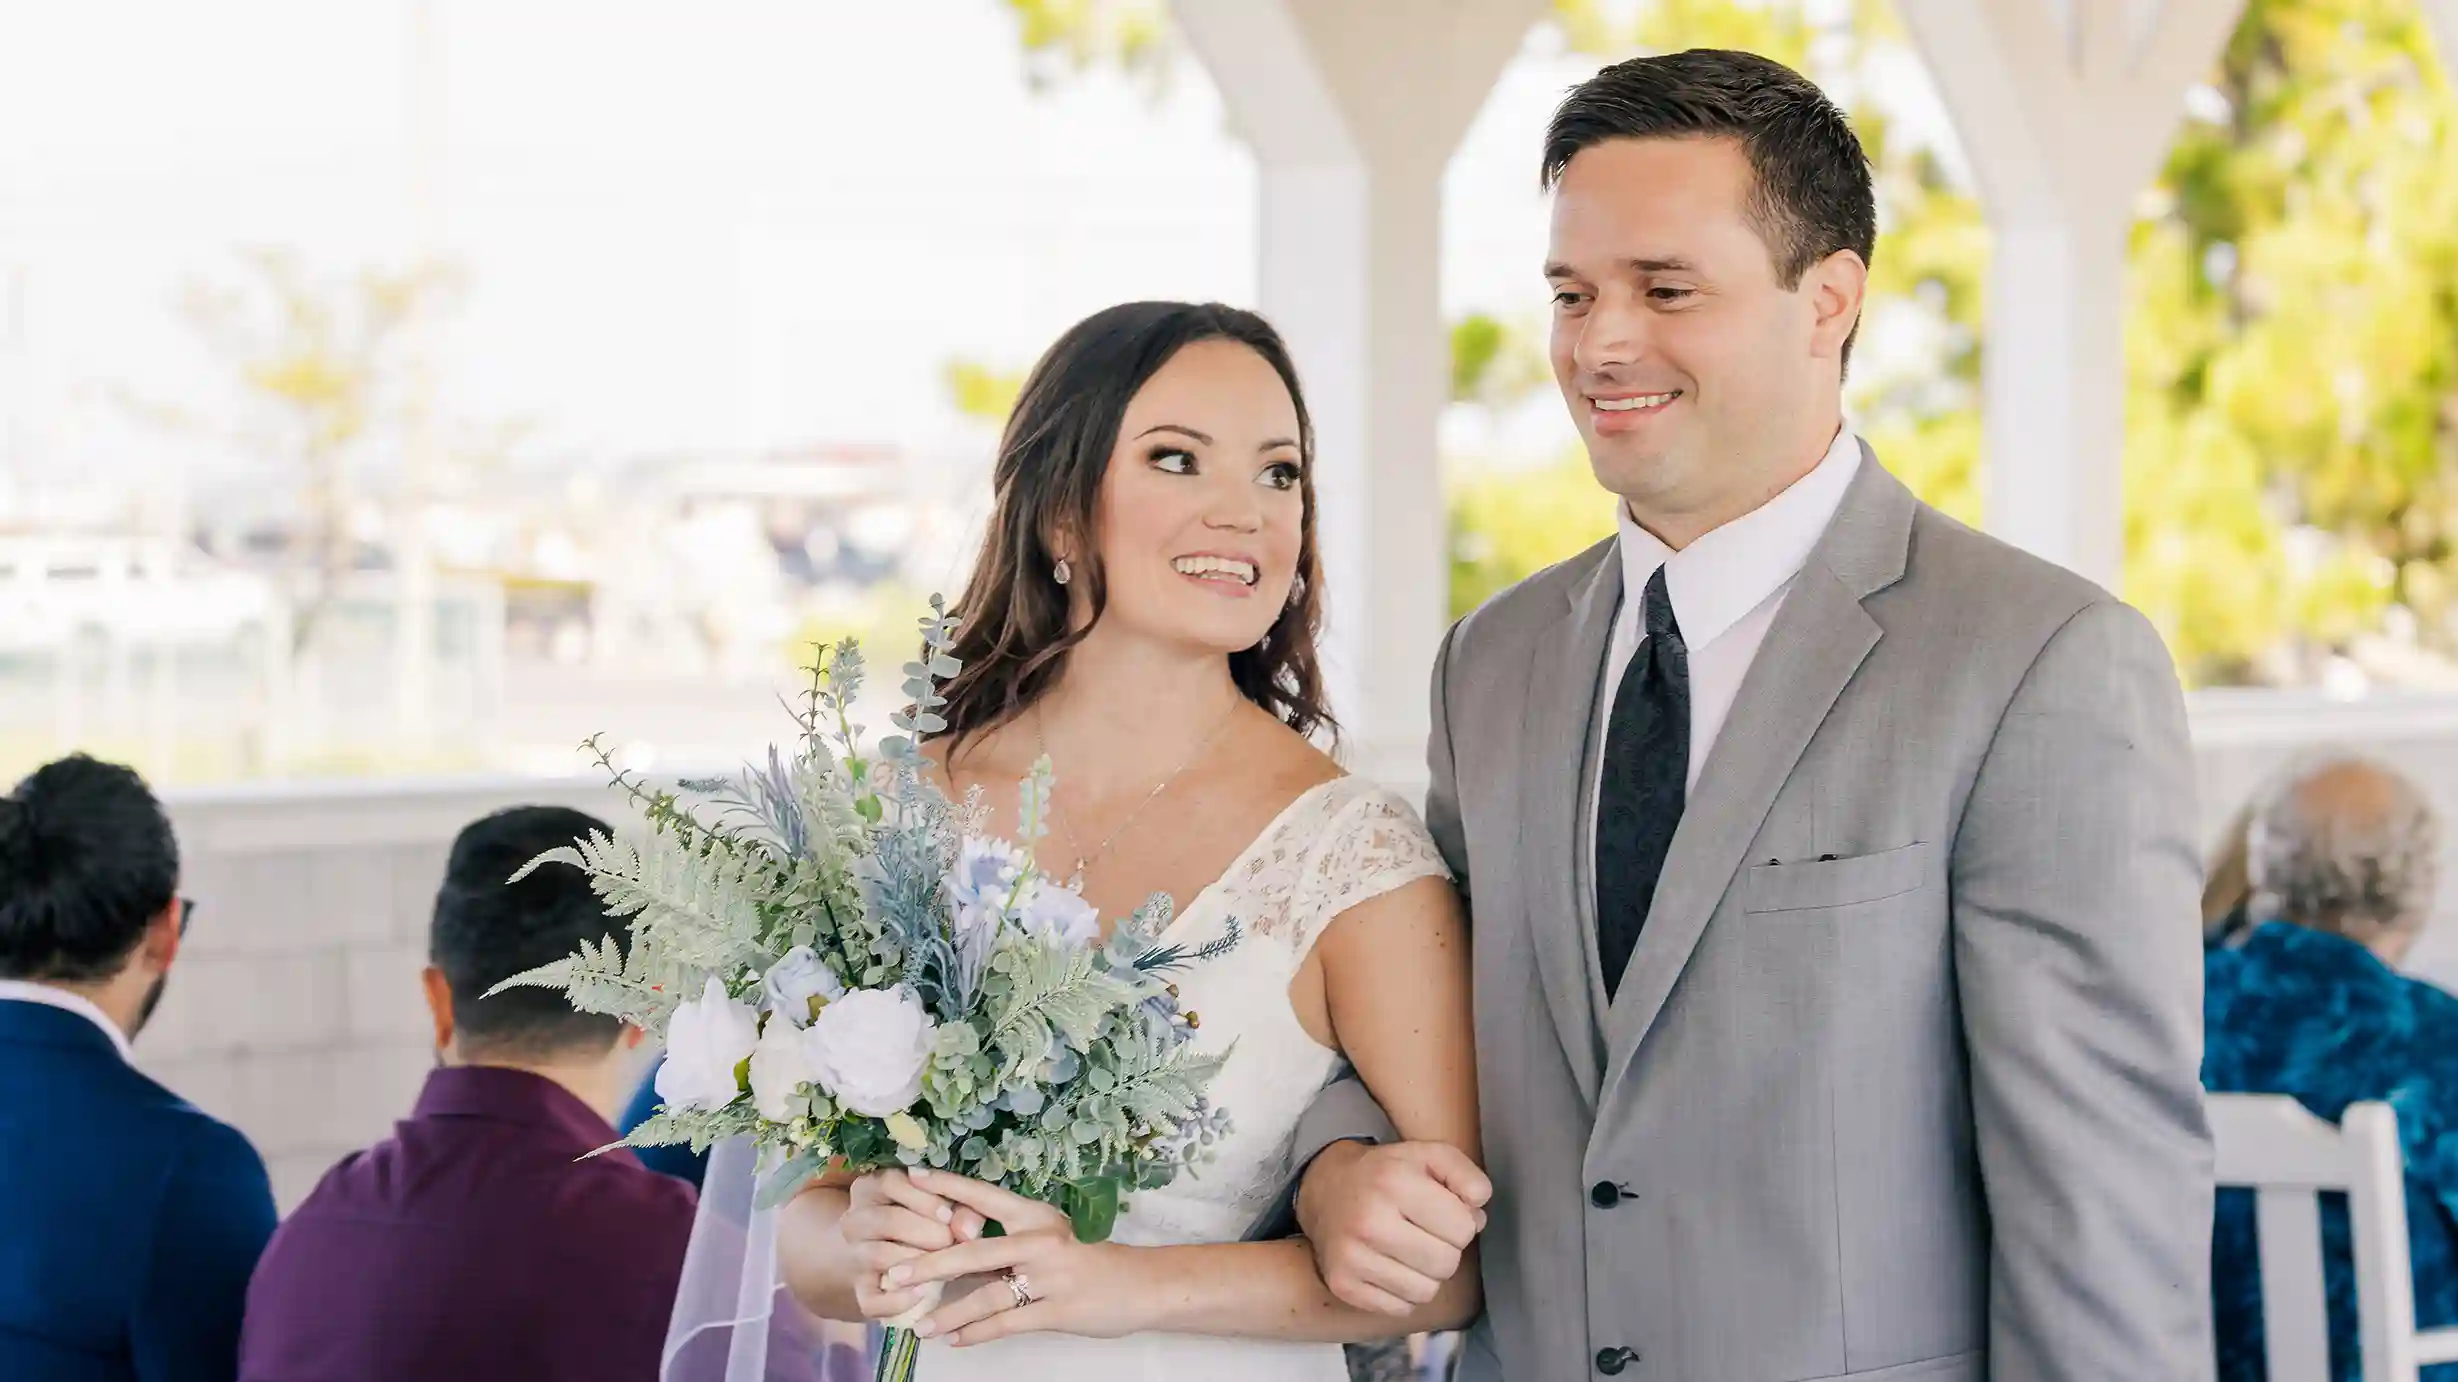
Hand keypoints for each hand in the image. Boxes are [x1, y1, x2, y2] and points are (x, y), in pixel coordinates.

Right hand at [839, 1169, 990, 1321]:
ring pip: (878, 1256)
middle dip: (924, 1232)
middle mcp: (855, 1219)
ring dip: (916, 1262)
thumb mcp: (942, 1206)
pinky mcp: (860, 1291)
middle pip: (885, 1220)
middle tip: (950, 1242)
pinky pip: (871, 1300)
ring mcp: (854, 1256)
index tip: (948, 1214)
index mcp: (872, 1188)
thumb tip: (969, 1230)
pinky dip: (898, 1300)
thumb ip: (963, 1210)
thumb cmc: (926, 1221)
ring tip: (946, 1265)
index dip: (923, 1198)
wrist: (889, 1257)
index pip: (890, 1183)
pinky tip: (923, 1294)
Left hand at [886, 1168, 1144, 1346]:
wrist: (1139, 1286)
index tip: (910, 1177)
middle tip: (893, 1274)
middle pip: (974, 1251)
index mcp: (1036, 1216)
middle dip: (929, 1264)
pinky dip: (977, 1333)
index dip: (946, 1186)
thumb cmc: (1089, 1259)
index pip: (983, 1195)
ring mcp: (1049, 1277)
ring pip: (986, 1295)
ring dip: (949, 1313)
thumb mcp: (1051, 1238)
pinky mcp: (1057, 1310)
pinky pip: (1007, 1323)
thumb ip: (1009, 1240)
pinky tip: (954, 1340)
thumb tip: (957, 1239)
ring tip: (920, 1326)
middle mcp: (1040, 1241)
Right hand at [1298, 1139, 1490, 1315]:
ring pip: (1426, 1292)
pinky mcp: (1342, 1284)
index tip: (1443, 1213)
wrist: (1327, 1189)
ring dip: (1426, 1274)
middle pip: (1446, 1264)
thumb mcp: (1429, 1156)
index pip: (1463, 1229)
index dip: (1462, 1222)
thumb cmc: (1388, 1174)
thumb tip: (1478, 1212)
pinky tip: (1390, 1265)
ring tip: (1409, 1249)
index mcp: (1395, 1181)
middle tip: (1426, 1233)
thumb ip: (1467, 1174)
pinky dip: (1403, 1292)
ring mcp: (1352, 1256)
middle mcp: (1369, 1221)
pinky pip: (1401, 1308)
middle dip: (1446, 1250)